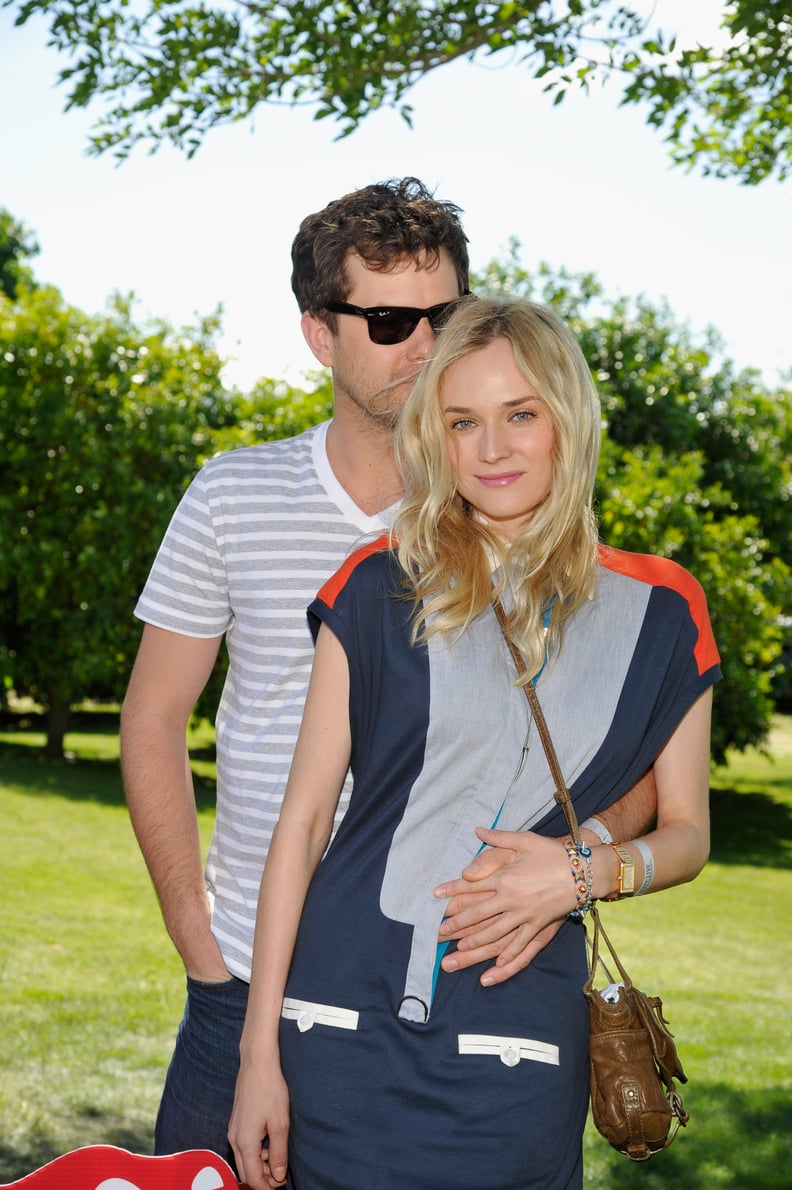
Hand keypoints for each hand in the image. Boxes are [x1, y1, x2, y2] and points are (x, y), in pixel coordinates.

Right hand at [228, 1058, 289, 1189]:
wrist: (257, 1062)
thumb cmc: (270, 1089)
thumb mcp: (280, 1123)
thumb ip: (279, 1153)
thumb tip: (278, 1176)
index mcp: (245, 1142)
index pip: (252, 1178)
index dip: (267, 1187)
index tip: (281, 1185)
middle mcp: (234, 1139)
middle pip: (245, 1172)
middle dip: (263, 1179)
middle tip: (281, 1175)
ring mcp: (233, 1130)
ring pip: (244, 1159)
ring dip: (260, 1165)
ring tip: (278, 1157)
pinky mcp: (236, 1122)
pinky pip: (243, 1147)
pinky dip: (256, 1152)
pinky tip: (270, 1143)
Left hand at [433, 828, 575, 985]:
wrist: (583, 870)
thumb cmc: (552, 853)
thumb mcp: (525, 840)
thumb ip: (499, 838)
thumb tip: (478, 831)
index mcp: (505, 877)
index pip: (471, 886)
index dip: (451, 890)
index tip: (435, 896)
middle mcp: (511, 899)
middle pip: (477, 915)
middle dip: (456, 924)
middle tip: (439, 932)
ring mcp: (525, 916)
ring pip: (494, 934)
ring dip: (474, 944)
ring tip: (458, 951)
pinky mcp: (539, 926)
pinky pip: (521, 946)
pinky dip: (508, 958)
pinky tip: (495, 966)